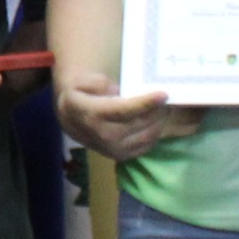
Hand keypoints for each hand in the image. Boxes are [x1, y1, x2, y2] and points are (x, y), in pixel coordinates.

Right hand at [56, 76, 200, 161]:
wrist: (70, 120)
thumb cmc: (79, 97)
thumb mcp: (81, 82)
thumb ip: (98, 83)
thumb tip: (118, 92)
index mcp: (92, 115)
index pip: (123, 111)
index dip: (145, 103)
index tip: (163, 94)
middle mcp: (104, 136)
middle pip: (140, 123)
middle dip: (157, 110)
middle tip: (167, 97)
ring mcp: (113, 149)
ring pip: (146, 136)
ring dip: (159, 121)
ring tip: (164, 108)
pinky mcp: (121, 156)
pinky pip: (146, 145)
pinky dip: (155, 132)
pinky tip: (156, 121)